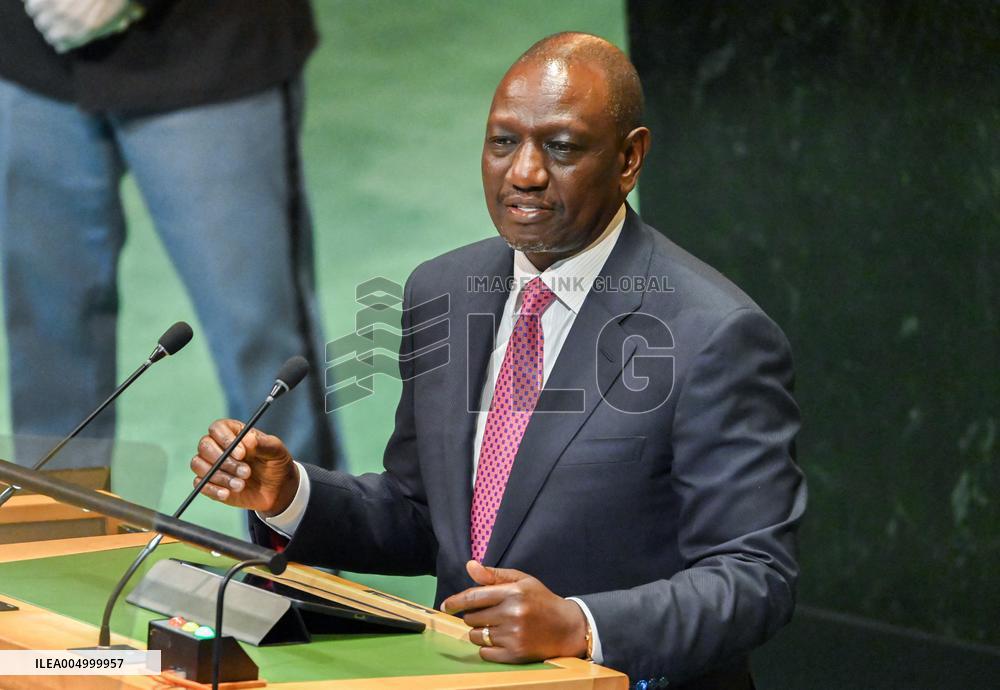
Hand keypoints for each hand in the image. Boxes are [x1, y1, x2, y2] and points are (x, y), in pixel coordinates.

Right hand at [23, 0, 143, 52]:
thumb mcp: (124, 11)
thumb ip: (120, 22)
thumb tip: (125, 24)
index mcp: (86, 30)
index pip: (60, 44)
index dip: (59, 41)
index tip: (59, 38)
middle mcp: (67, 19)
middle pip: (45, 30)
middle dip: (48, 26)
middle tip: (50, 22)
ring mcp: (54, 4)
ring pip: (35, 13)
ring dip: (39, 12)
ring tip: (43, 8)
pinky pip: (30, 1)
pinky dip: (32, 1)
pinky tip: (38, 0)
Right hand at [190, 419, 298, 515]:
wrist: (276, 488)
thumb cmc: (275, 463)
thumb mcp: (276, 451)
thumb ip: (263, 444)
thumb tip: (247, 440)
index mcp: (232, 431)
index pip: (218, 428)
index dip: (226, 440)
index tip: (242, 454)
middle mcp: (218, 445)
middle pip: (205, 446)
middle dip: (224, 461)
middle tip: (246, 472)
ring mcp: (211, 464)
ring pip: (200, 465)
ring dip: (220, 476)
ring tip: (242, 485)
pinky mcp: (209, 482)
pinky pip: (200, 484)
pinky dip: (213, 489)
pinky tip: (227, 493)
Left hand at [441, 561, 587, 662]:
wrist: (567, 627)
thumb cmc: (541, 601)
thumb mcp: (521, 581)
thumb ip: (494, 575)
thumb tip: (470, 566)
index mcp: (513, 592)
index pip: (474, 597)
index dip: (456, 601)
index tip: (446, 605)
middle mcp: (512, 613)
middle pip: (472, 618)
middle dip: (474, 616)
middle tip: (489, 615)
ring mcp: (514, 635)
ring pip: (476, 636)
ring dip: (480, 632)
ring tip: (496, 627)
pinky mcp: (515, 654)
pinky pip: (485, 653)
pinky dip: (487, 647)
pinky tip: (500, 640)